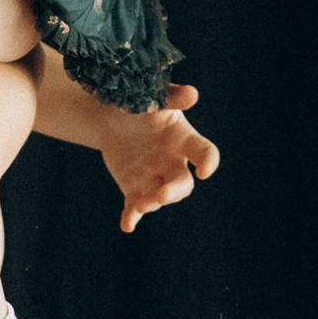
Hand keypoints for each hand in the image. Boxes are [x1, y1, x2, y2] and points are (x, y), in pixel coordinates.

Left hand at [99, 84, 218, 234]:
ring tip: (140, 205)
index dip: (209, 162)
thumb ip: (171, 98)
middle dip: (174, 192)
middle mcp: (174, 163)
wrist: (108, 117)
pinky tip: (127, 225)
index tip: (204, 171)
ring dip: (152, 203)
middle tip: (161, 195)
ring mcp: (155, 179)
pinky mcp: (135, 190)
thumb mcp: (153, 97)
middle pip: (183, 184)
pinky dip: (131, 217)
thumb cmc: (138, 101)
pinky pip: (134, 207)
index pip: (204, 153)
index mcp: (184, 140)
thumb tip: (192, 94)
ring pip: (159, 198)